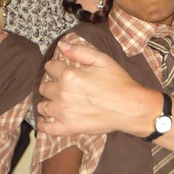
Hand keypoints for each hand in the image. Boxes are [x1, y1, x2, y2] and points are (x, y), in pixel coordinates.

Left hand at [37, 41, 154, 135]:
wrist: (130, 108)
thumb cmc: (119, 82)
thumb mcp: (102, 60)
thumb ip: (79, 51)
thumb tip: (62, 45)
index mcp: (70, 75)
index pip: (50, 67)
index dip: (54, 67)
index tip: (58, 69)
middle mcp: (63, 93)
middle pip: (44, 87)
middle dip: (50, 84)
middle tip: (59, 86)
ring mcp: (64, 112)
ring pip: (43, 106)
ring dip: (46, 102)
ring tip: (55, 102)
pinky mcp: (69, 127)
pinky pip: (47, 128)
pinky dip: (43, 124)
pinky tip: (45, 120)